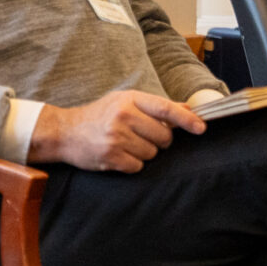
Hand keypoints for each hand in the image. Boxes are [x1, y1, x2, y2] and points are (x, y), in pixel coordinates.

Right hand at [30, 88, 204, 172]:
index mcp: (130, 99)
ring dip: (145, 152)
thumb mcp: (125, 101)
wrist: (65, 132)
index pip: (166, 109)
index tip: (201, 128)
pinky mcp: (111, 157)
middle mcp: (124, 116)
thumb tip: (187, 108)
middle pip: (164, 136)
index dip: (187, 120)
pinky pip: (138, 166)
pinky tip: (120, 155)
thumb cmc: (99, 115)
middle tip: (142, 136)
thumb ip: (156, 105)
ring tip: (127, 144)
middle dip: (159, 140)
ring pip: (152, 153)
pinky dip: (133, 164)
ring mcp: (117, 137)